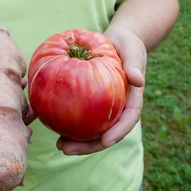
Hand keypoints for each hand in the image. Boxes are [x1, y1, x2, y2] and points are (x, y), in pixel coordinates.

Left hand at [56, 26, 145, 154]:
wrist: (117, 40)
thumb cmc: (127, 44)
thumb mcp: (133, 49)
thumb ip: (135, 64)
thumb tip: (138, 80)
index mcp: (132, 99)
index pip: (128, 119)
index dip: (118, 132)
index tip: (106, 141)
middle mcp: (118, 107)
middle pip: (106, 132)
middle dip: (89, 145)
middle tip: (67, 149)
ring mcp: (105, 106)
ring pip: (92, 128)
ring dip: (77, 140)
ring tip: (59, 145)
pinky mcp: (91, 101)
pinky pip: (81, 114)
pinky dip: (69, 121)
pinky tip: (52, 124)